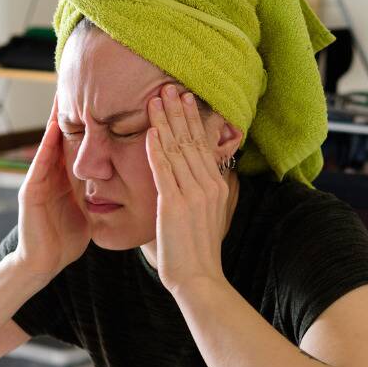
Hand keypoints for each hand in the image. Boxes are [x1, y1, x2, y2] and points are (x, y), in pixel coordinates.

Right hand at [11, 96, 89, 281]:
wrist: (43, 264)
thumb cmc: (66, 240)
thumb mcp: (89, 210)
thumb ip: (99, 193)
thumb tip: (123, 184)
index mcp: (67, 177)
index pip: (80, 143)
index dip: (90, 122)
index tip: (103, 98)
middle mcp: (51, 174)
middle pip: (63, 136)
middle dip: (71, 111)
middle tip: (80, 82)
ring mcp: (38, 180)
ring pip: (50, 142)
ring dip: (56, 119)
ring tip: (65, 93)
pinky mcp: (30, 191)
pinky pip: (41, 163)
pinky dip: (47, 144)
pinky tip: (54, 127)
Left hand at [144, 84, 230, 295]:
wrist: (199, 278)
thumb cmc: (199, 251)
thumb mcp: (209, 216)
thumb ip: (206, 192)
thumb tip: (203, 175)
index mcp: (217, 186)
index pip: (203, 145)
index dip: (193, 120)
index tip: (185, 100)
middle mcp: (208, 185)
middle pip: (191, 141)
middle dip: (179, 112)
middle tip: (170, 88)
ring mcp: (192, 193)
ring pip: (177, 149)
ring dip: (165, 122)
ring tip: (156, 100)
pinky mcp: (173, 204)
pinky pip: (164, 170)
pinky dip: (156, 149)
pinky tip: (150, 131)